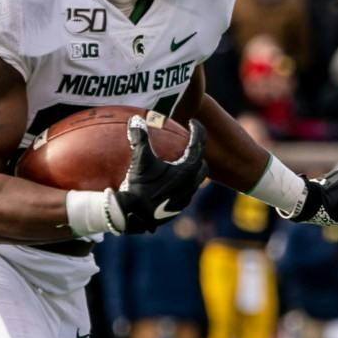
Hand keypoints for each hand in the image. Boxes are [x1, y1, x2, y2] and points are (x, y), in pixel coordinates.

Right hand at [113, 116, 205, 233]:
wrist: (135, 217)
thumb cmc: (140, 187)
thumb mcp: (140, 160)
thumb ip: (140, 138)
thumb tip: (136, 120)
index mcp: (187, 171)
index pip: (198, 145)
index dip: (198, 131)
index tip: (193, 122)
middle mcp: (190, 186)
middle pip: (202, 166)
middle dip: (199, 154)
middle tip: (190, 146)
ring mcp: (184, 200)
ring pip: (194, 182)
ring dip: (190, 171)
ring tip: (179, 164)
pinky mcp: (175, 210)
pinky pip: (182, 194)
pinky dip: (178, 185)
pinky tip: (166, 184)